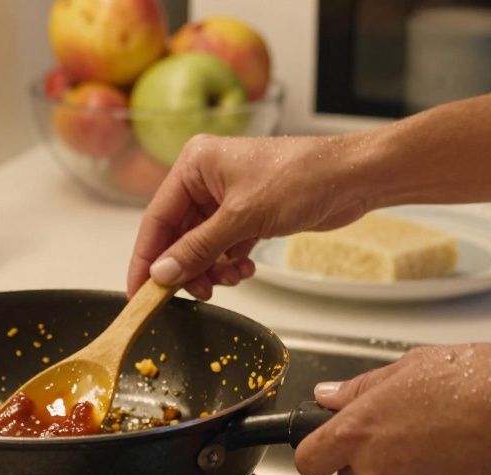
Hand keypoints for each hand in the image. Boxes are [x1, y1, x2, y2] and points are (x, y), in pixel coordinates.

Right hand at [127, 133, 373, 298]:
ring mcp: (228, 195)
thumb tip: (163, 273)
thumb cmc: (302, 179)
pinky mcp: (248, 211)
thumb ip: (198, 249)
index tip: (138, 291)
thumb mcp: (242, 218)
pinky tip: (244, 270)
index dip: (146, 258)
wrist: (352, 178)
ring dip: (211, 268)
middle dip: (186, 267)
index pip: (156, 218)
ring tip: (229, 281)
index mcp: (195, 164)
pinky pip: (224, 245)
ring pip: (202, 244)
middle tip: (197, 293)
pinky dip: (229, 262)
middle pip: (178, 234)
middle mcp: (207, 177)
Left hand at [294, 344, 490, 474]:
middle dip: (367, 458)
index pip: (308, 459)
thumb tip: (330, 396)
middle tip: (401, 426)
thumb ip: (364, 387)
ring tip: (446, 430)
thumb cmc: (484, 383)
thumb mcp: (414, 365)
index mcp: (361, 431)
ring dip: (408, 466)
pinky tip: (466, 449)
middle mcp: (379, 470)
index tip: (325, 441)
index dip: (315, 450)